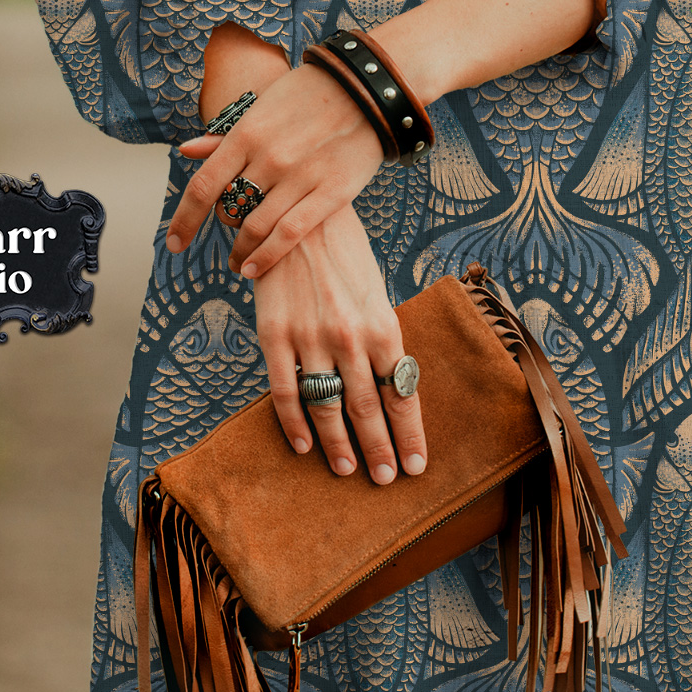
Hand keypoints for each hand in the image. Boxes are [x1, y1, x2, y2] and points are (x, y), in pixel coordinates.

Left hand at [167, 63, 383, 277]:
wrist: (367, 89)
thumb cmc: (308, 97)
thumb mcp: (262, 108)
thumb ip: (226, 136)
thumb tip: (185, 151)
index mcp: (247, 133)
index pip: (203, 186)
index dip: (184, 219)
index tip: (174, 242)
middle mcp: (269, 157)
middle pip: (229, 209)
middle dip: (224, 227)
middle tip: (229, 234)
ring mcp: (301, 176)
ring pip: (256, 227)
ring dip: (241, 251)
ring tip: (238, 262)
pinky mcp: (331, 192)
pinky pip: (290, 233)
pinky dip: (267, 255)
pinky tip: (254, 268)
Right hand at [252, 203, 426, 482]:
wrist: (296, 211)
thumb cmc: (343, 251)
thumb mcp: (375, 289)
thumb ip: (380, 335)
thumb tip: (391, 380)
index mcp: (382, 324)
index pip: (401, 393)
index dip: (409, 433)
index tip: (417, 465)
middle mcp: (350, 337)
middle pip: (368, 409)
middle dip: (380, 449)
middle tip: (385, 480)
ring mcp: (310, 338)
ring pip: (328, 407)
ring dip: (340, 445)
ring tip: (349, 471)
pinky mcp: (274, 335)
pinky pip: (285, 391)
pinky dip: (295, 423)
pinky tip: (304, 446)